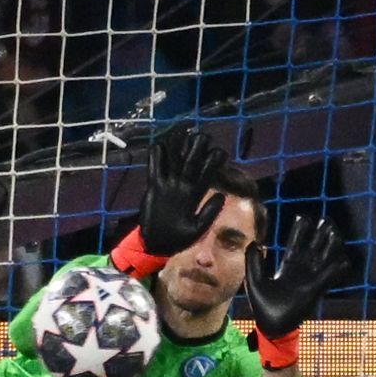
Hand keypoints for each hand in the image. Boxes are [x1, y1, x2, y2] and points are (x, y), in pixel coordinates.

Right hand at [133, 125, 227, 260]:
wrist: (156, 244)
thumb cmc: (178, 239)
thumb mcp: (197, 230)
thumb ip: (208, 214)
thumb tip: (222, 196)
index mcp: (195, 195)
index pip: (207, 175)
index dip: (213, 163)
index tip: (219, 151)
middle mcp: (183, 186)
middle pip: (191, 164)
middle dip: (197, 150)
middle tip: (203, 135)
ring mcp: (168, 185)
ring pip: (174, 162)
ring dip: (177, 148)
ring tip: (181, 132)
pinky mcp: (153, 186)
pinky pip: (155, 168)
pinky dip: (156, 157)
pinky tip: (158, 145)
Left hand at [245, 213, 346, 346]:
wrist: (271, 325)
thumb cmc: (263, 304)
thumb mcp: (254, 279)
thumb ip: (254, 262)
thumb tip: (255, 242)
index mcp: (286, 269)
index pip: (295, 246)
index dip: (300, 233)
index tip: (304, 217)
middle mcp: (300, 272)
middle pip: (312, 249)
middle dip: (319, 235)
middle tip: (326, 220)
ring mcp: (309, 281)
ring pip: (322, 260)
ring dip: (329, 247)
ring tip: (335, 233)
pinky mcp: (315, 291)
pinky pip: (328, 278)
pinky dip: (336, 269)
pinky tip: (344, 259)